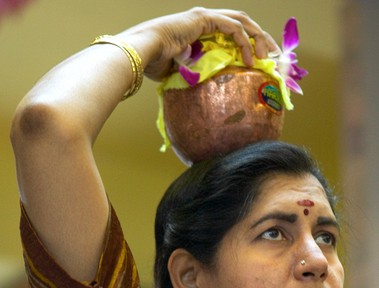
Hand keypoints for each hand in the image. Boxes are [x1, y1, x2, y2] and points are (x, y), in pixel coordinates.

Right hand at [123, 7, 279, 80]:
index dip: (248, 45)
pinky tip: (250, 60)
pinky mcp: (205, 19)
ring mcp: (206, 17)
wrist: (142, 52)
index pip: (231, 33)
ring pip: (242, 23)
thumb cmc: (155, 64)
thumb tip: (203, 94)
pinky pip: (233, 29)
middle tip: (274, 57)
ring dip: (258, 39)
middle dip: (261, 39)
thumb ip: (194, 74)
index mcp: (201, 30)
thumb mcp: (181, 71)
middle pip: (242, 24)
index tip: (260, 61)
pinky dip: (244, 43)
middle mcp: (206, 20)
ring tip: (268, 58)